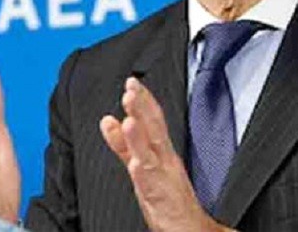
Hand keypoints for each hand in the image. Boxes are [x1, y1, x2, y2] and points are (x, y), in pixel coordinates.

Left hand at [100, 78, 232, 231]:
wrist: (189, 228)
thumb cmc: (166, 197)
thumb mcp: (143, 165)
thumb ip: (124, 143)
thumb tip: (109, 119)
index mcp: (162, 151)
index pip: (153, 120)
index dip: (143, 100)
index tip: (132, 82)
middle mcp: (165, 161)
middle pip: (154, 130)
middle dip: (142, 109)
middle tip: (131, 90)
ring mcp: (164, 179)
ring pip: (151, 155)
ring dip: (140, 138)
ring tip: (130, 121)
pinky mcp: (162, 200)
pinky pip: (151, 186)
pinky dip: (144, 174)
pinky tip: (136, 165)